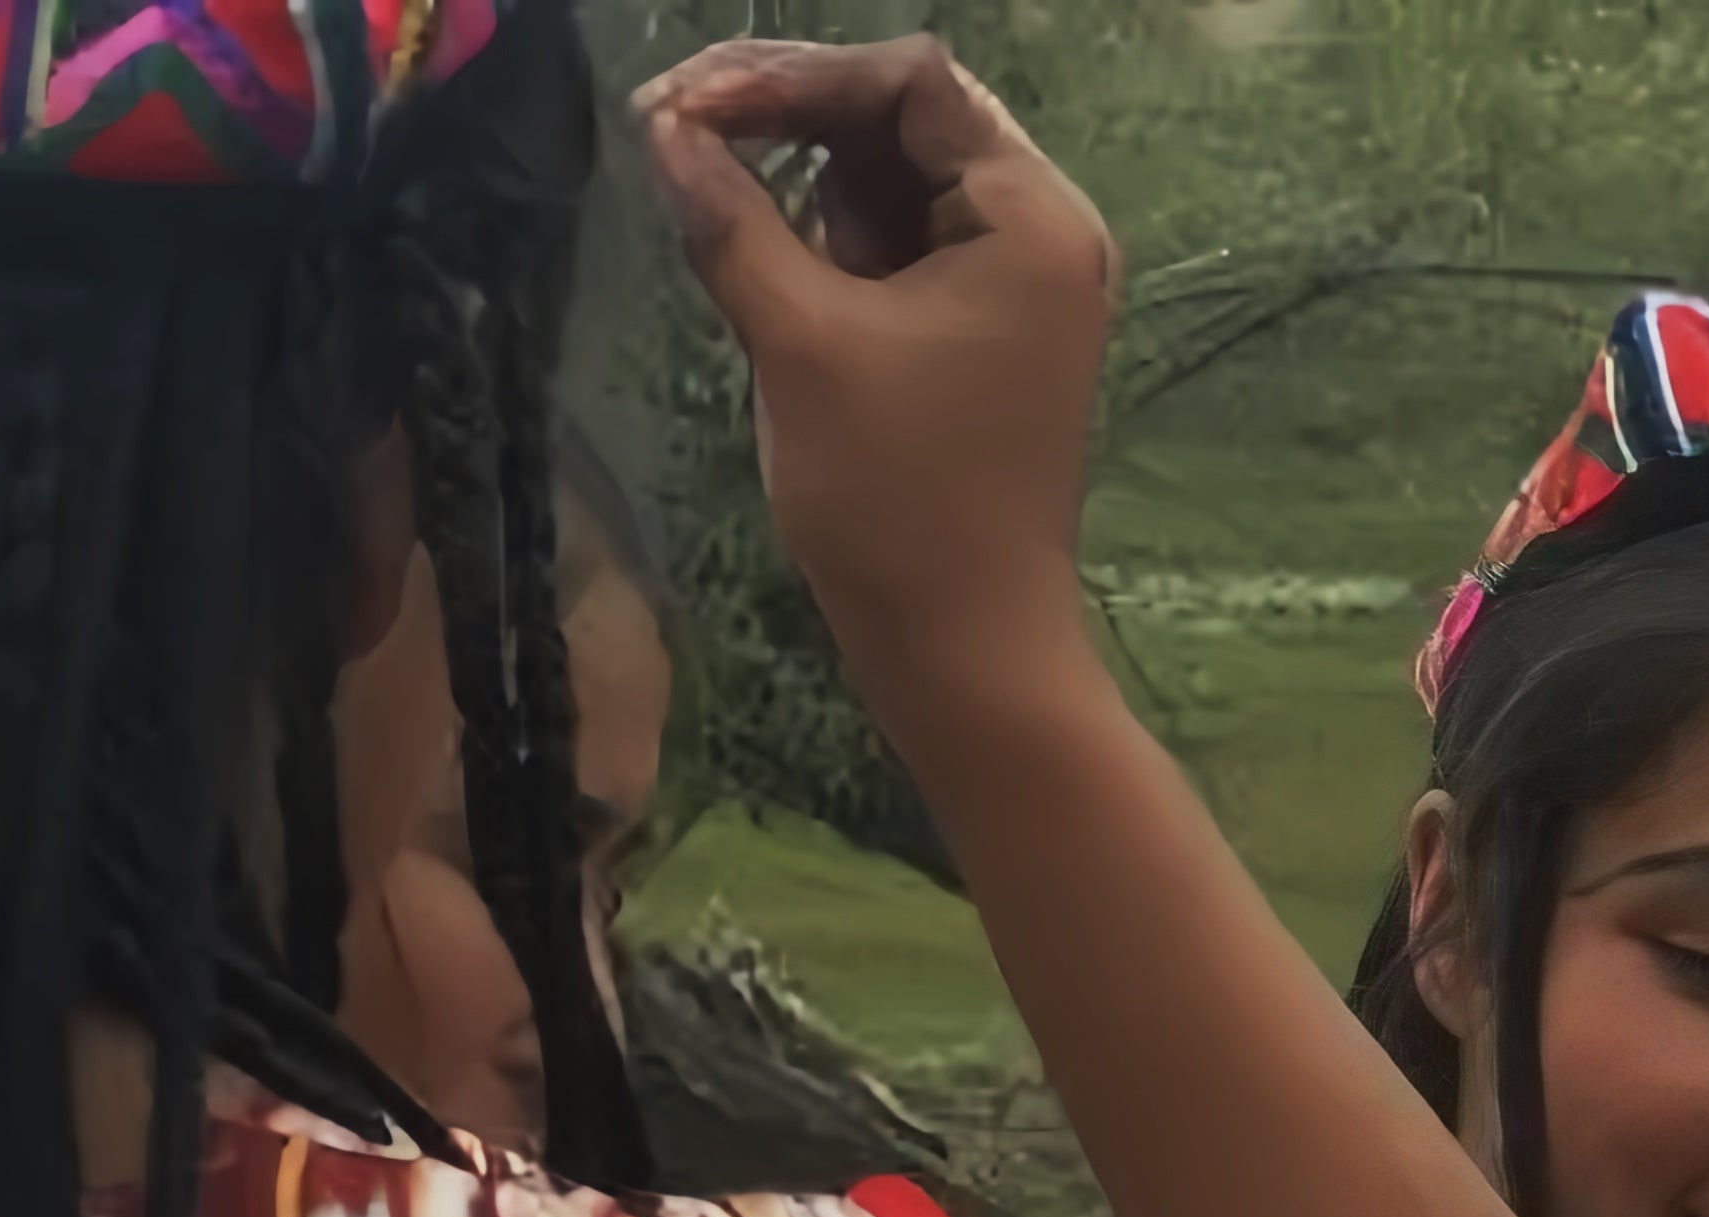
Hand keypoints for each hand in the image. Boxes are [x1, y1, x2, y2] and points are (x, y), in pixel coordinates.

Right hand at [637, 37, 1110, 660]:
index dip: (788, 75)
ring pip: (891, 181)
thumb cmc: (897, 499)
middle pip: (902, 117)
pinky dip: (826, 238)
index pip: (909, 83)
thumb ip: (732, 219)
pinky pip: (896, 247)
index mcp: (1032, 218)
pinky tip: (757, 249)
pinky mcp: (979, 334)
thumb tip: (666, 131)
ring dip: (799, 176)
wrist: (965, 648)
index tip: (683, 106)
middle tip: (669, 127)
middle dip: (786, 114)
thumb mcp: (800, 341)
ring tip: (706, 191)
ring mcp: (1014, 286)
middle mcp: (1042, 234)